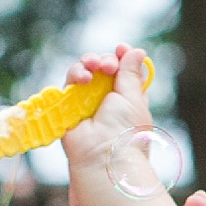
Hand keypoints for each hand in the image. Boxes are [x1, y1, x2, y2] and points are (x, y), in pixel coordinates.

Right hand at [61, 44, 156, 171]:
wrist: (102, 157)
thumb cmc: (124, 131)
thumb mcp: (133, 97)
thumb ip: (131, 72)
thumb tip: (136, 51)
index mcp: (128, 98)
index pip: (124, 70)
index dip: (122, 56)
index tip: (121, 49)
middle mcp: (107, 99)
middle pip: (103, 67)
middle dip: (106, 60)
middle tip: (108, 66)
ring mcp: (87, 102)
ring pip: (85, 71)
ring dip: (89, 63)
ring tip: (93, 67)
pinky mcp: (69, 106)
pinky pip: (70, 82)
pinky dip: (76, 74)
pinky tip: (84, 77)